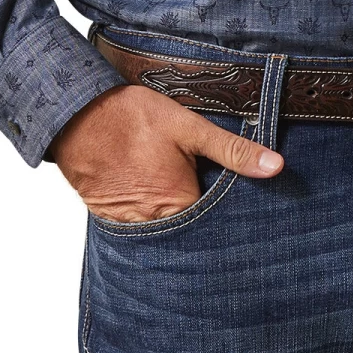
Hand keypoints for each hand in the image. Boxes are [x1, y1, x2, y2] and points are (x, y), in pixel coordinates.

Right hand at [49, 82, 283, 222]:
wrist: (75, 116)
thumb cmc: (133, 117)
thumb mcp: (189, 127)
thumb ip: (233, 150)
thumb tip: (276, 167)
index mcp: (179, 207)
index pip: (219, 229)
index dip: (233, 218)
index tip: (246, 210)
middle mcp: (155, 227)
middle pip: (193, 236)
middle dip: (207, 225)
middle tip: (212, 197)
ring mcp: (130, 229)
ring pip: (168, 233)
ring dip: (179, 221)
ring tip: (183, 193)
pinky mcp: (113, 222)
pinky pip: (143, 229)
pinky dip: (155, 218)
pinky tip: (158, 194)